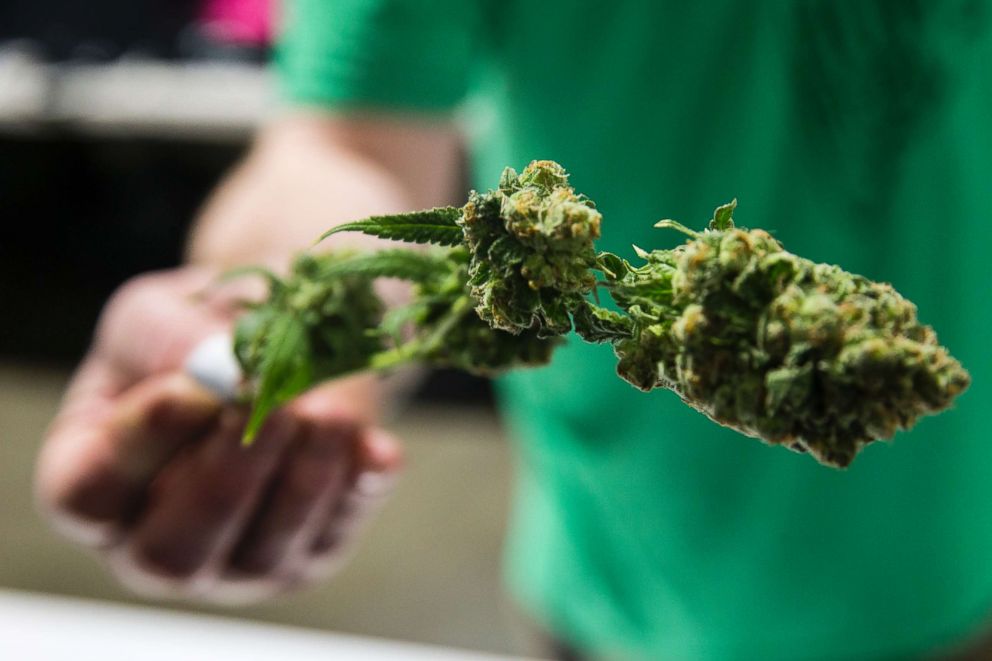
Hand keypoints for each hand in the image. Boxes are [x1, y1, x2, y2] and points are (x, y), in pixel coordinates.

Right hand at [35, 268, 401, 603]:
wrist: (276, 341)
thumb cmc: (194, 334)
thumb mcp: (159, 315)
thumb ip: (168, 342)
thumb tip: (226, 377)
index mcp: (93, 485)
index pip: (90, 495)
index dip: (138, 445)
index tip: (191, 386)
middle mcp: (151, 543)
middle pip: (173, 552)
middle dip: (228, 475)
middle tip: (273, 406)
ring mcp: (234, 564)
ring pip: (260, 556)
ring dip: (300, 480)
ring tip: (328, 413)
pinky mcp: (308, 555)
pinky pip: (333, 536)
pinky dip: (358, 489)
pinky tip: (378, 448)